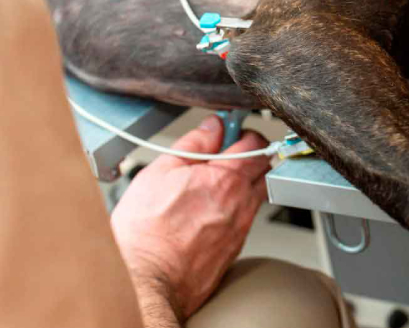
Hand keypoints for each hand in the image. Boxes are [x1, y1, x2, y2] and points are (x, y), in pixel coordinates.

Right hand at [110, 115, 270, 322]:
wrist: (145, 281)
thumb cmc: (146, 232)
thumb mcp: (161, 172)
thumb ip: (193, 143)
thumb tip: (212, 127)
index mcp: (227, 180)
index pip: (256, 143)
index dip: (243, 131)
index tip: (228, 131)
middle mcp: (242, 205)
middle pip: (263, 169)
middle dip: (247, 157)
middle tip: (219, 157)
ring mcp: (241, 229)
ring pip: (254, 196)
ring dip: (240, 185)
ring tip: (208, 186)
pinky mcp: (234, 250)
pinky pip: (243, 220)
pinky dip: (232, 210)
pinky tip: (205, 213)